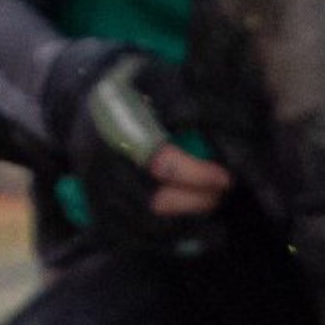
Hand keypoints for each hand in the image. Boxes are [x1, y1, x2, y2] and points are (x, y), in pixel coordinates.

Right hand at [46, 45, 233, 248]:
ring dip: (185, 231)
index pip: (162, 164)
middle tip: (220, 194)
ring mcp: (96, 191)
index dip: (198, 176)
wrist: (82, 96)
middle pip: (155, 203)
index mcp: (120, 129)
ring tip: (214, 226)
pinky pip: (130, 240)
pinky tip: (191, 238)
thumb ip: (198, 102)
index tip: (225, 177)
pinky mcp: (96, 209)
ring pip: (144, 228)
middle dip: (196, 203)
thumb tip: (242, 127)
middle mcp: (103, 165)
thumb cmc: (134, 86)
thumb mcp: (164, 79)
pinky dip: (163, 245)